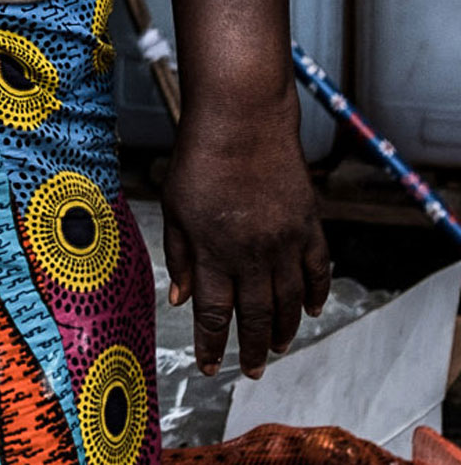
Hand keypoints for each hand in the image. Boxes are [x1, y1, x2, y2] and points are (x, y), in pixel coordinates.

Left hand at [161, 95, 330, 377]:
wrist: (243, 122)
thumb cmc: (198, 160)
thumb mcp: (173, 207)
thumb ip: (179, 255)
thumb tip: (179, 299)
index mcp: (212, 252)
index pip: (213, 313)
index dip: (211, 345)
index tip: (210, 367)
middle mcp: (251, 255)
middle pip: (256, 316)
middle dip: (252, 349)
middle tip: (251, 371)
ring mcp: (285, 242)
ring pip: (290, 301)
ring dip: (285, 329)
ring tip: (278, 348)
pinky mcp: (309, 225)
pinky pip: (318, 270)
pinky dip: (316, 293)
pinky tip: (310, 310)